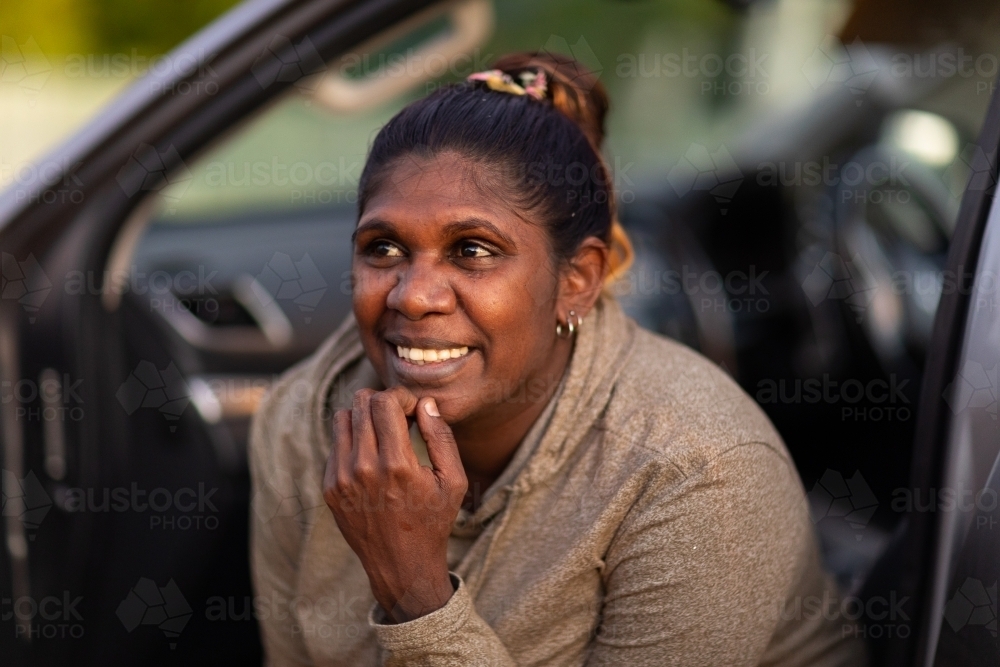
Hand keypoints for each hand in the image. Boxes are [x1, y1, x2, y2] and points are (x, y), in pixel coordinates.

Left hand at [323, 387, 467, 622]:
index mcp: (396, 465)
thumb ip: (441, 437)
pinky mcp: (330, 487)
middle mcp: (363, 468)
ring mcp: (341, 478)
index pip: (384, 402)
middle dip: (382, 401)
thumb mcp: (454, 481)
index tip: (413, 409)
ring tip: (383, 433)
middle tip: (399, 417)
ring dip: (364, 417)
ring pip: (343, 418)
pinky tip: (372, 457)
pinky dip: (353, 440)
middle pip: (361, 403)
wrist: (402, 565)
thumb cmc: (433, 521)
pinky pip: (336, 444)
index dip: (401, 397)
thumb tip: (425, 403)